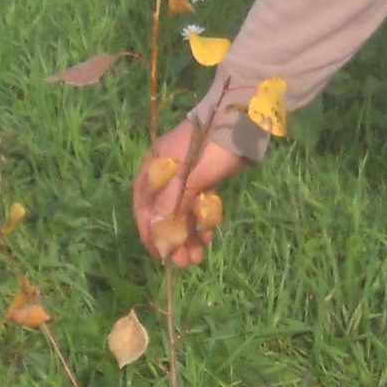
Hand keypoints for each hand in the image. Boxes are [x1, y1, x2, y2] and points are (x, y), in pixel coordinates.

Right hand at [131, 124, 247, 266]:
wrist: (243, 124)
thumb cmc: (210, 147)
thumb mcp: (188, 177)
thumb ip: (171, 204)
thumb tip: (155, 232)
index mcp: (154, 169)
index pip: (144, 207)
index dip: (149, 233)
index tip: (160, 255)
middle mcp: (166, 176)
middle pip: (164, 214)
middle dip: (174, 240)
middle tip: (185, 263)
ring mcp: (186, 179)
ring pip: (183, 213)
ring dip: (189, 236)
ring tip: (198, 258)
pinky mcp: (204, 181)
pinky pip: (198, 208)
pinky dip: (201, 224)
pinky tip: (208, 239)